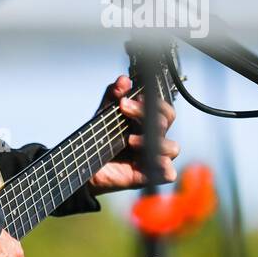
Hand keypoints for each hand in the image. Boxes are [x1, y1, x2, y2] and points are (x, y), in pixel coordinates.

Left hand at [87, 74, 178, 194]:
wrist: (84, 164)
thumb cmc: (99, 139)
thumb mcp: (104, 114)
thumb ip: (112, 97)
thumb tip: (123, 80)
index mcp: (147, 122)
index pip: (163, 107)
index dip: (152, 100)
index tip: (129, 97)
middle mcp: (154, 138)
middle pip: (168, 120)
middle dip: (145, 111)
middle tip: (124, 108)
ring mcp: (153, 157)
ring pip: (173, 147)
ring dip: (154, 140)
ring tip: (130, 140)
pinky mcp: (148, 176)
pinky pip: (168, 173)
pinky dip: (161, 166)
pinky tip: (141, 160)